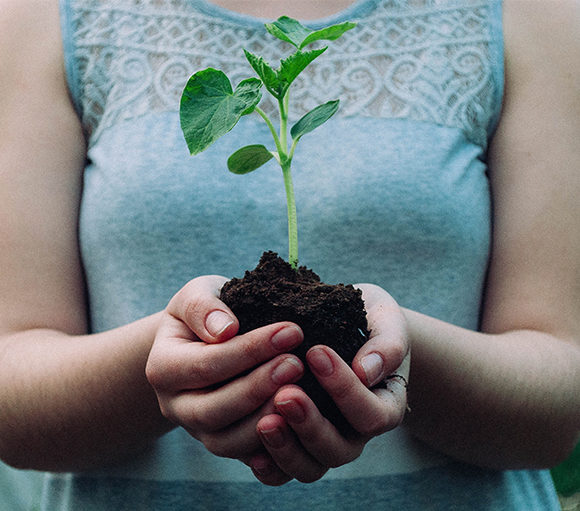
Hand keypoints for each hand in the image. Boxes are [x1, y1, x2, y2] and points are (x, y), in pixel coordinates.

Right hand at [145, 275, 304, 459]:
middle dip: (258, 388)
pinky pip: (245, 458)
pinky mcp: (223, 443)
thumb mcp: (196, 294)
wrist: (203, 340)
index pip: (206, 365)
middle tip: (297, 364)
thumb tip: (225, 329)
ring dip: (266, 419)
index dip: (250, 350)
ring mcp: (197, 431)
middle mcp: (175, 406)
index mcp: (163, 367)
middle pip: (213, 410)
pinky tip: (299, 424)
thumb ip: (203, 307)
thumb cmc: (205, 313)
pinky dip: (271, 447)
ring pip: (227, 442)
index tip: (291, 331)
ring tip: (301, 392)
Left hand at [250, 283, 409, 485]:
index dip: (345, 390)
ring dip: (286, 448)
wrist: (345, 324)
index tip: (316, 352)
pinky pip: (283, 472)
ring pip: (309, 467)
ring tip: (264, 422)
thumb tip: (366, 371)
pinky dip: (269, 467)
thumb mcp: (386, 321)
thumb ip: (387, 345)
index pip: (371, 414)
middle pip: (338, 450)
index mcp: (384, 406)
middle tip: (285, 393)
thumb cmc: (369, 320)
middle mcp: (356, 434)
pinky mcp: (296, 446)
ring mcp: (324, 444)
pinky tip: (252, 452)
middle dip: (310, 424)